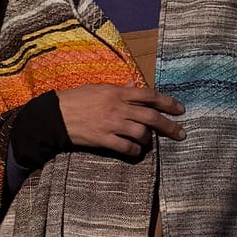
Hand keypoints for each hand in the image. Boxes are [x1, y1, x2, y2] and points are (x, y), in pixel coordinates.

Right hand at [58, 82, 185, 158]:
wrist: (55, 115)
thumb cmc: (76, 99)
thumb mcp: (99, 88)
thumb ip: (119, 89)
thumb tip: (134, 85)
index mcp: (117, 93)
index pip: (149, 95)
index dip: (167, 102)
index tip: (180, 109)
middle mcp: (118, 108)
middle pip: (151, 116)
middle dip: (169, 125)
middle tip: (180, 133)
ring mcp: (111, 124)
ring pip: (141, 133)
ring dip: (148, 139)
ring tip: (147, 141)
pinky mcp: (103, 140)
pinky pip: (126, 147)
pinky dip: (135, 151)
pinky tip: (135, 151)